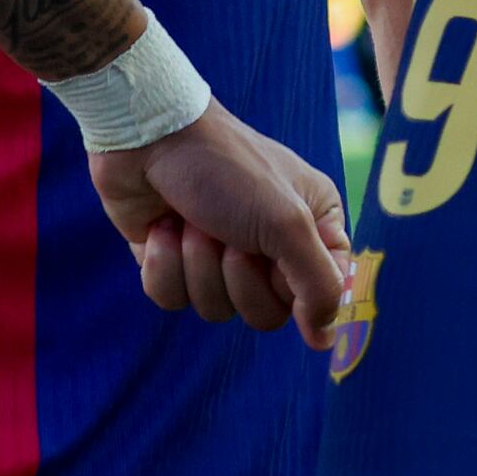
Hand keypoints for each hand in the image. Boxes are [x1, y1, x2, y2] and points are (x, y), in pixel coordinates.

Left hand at [99, 103, 350, 346]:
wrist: (149, 135)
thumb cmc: (227, 168)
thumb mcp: (287, 223)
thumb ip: (319, 286)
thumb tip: (326, 340)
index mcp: (312, 228)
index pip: (320, 296)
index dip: (293, 286)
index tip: (274, 259)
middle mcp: (269, 245)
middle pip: (264, 314)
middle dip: (237, 275)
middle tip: (228, 233)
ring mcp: (217, 255)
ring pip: (214, 309)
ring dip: (198, 264)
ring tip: (192, 221)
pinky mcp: (173, 259)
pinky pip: (172, 298)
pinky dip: (163, 264)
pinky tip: (161, 227)